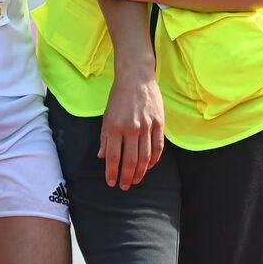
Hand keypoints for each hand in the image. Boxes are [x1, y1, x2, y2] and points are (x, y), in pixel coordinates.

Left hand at [99, 63, 163, 189]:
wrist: (136, 77)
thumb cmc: (118, 97)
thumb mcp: (106, 116)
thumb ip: (104, 137)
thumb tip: (102, 157)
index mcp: (114, 126)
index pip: (114, 157)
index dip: (112, 172)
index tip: (111, 183)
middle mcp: (131, 128)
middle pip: (131, 160)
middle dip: (127, 177)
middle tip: (124, 186)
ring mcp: (147, 126)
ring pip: (145, 157)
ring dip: (140, 172)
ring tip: (136, 180)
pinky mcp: (159, 123)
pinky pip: (158, 147)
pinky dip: (155, 160)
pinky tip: (150, 166)